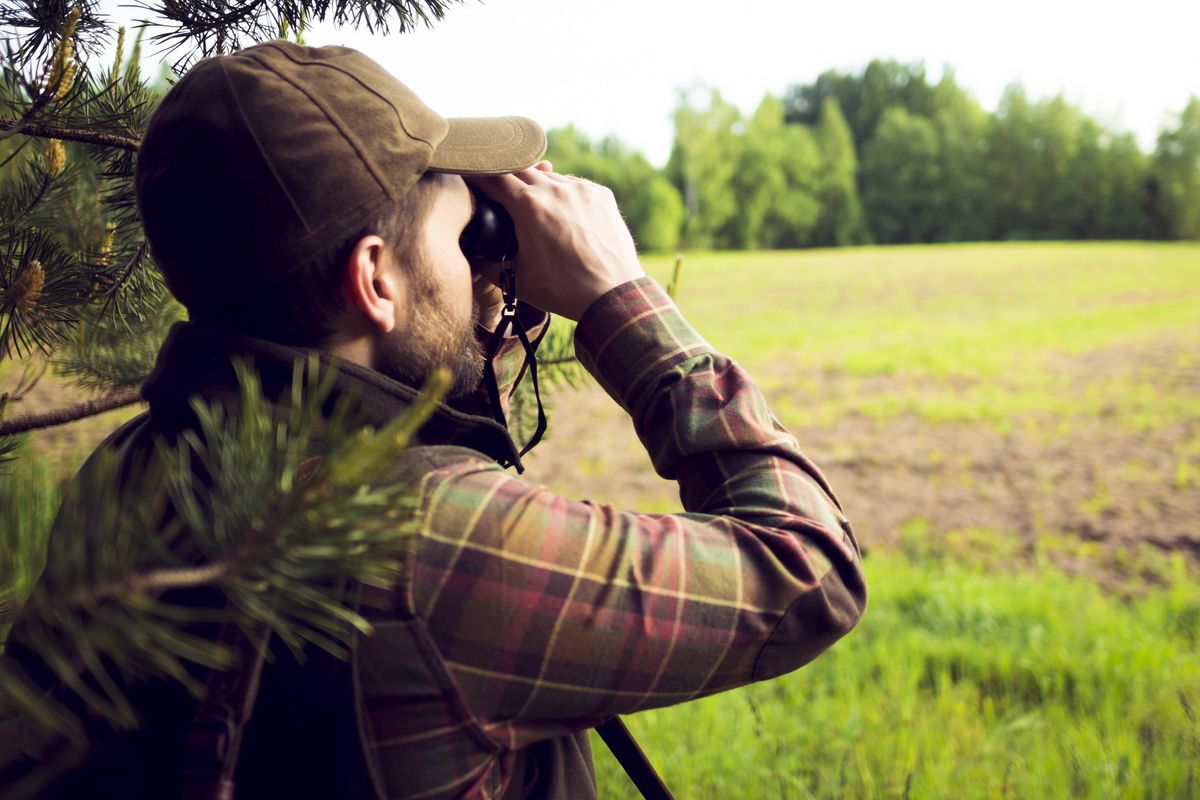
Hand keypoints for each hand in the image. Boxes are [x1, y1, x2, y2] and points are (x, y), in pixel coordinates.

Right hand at [466, 162, 644, 320]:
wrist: (612, 295)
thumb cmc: (563, 290)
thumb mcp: (517, 280)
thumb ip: (486, 264)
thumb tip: (471, 254)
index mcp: (529, 206)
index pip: (492, 177)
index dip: (476, 176)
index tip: (468, 177)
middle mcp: (555, 189)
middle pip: (518, 168)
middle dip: (504, 176)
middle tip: (496, 188)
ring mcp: (581, 189)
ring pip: (548, 176)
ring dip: (536, 186)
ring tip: (532, 207)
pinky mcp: (601, 194)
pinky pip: (573, 185)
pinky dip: (562, 193)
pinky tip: (561, 212)